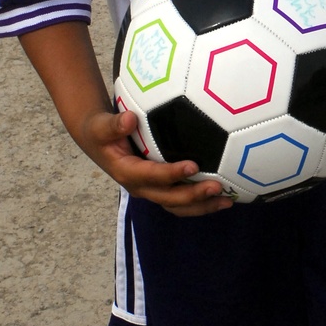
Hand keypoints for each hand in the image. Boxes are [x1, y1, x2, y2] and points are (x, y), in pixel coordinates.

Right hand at [83, 106, 235, 216]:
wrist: (98, 142)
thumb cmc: (101, 132)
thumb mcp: (100, 126)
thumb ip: (113, 124)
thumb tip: (129, 119)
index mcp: (127, 173)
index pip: (152, 176)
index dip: (172, 173)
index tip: (194, 165)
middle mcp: (141, 187)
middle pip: (170, 198)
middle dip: (194, 195)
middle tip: (217, 186)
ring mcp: (152, 191)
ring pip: (178, 206)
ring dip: (202, 206)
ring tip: (227, 200)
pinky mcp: (161, 190)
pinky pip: (182, 202)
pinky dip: (201, 203)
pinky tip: (223, 197)